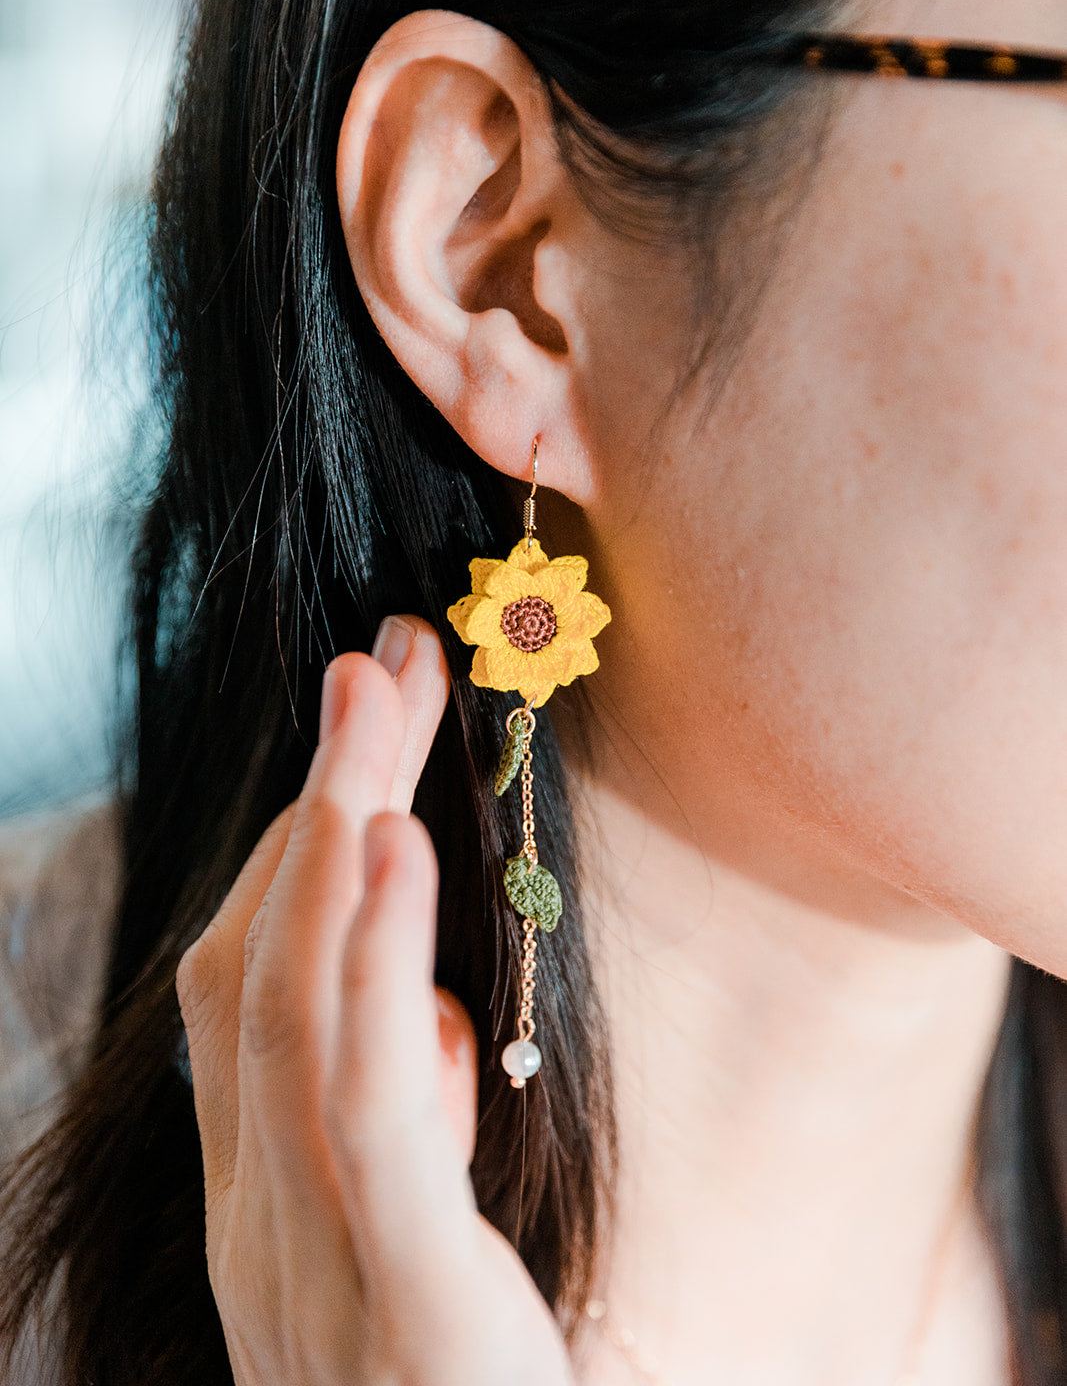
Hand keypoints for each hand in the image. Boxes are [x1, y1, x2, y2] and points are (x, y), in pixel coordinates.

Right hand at [176, 618, 574, 1385]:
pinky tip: (392, 854)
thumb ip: (392, 1133)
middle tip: (377, 662)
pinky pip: (362, 1117)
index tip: (367, 736)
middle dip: (321, 802)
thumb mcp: (420, 1246)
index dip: (300, 850)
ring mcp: (313, 1263)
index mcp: (265, 1201)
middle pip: (266, 968)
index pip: (250, 990)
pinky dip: (365, 972)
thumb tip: (409, 1009)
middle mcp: (262, 1220)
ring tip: (377, 709)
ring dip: (333, 843)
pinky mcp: (401, 1303)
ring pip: (293, 1017)